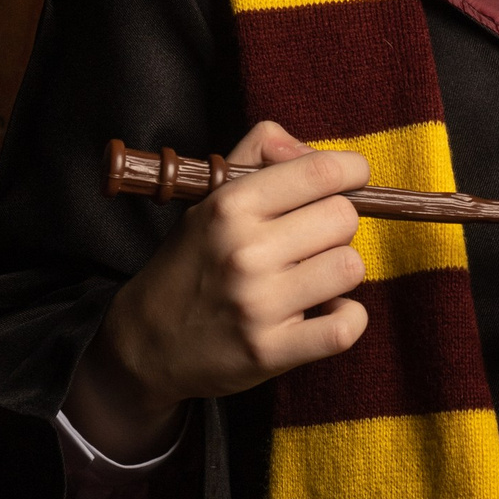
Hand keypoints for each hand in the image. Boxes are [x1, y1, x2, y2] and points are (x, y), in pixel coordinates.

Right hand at [64, 121, 369, 459]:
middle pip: (343, 218)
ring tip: (312, 277)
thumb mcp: (209, 199)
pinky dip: (347, 318)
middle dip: (337, 225)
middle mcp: (244, 252)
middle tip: (314, 239)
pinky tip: (324, 313)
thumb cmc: (190, 265)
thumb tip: (309, 147)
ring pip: (350, 267)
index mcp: (230, 207)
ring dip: (339, 272)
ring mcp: (258, 304)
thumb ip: (256, 154)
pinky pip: (347, 326)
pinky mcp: (271, 351)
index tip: (354, 177)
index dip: (352, 170)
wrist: (145, 344)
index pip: (319, 172)